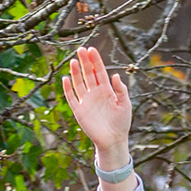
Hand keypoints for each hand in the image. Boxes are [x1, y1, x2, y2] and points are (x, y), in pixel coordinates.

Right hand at [61, 46, 132, 169]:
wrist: (114, 141)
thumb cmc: (122, 123)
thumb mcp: (125, 105)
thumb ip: (121, 90)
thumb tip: (115, 75)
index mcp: (106, 90)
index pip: (99, 71)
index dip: (95, 61)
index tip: (91, 49)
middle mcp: (95, 93)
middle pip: (88, 74)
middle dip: (84, 62)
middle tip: (81, 50)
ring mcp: (86, 101)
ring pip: (79, 83)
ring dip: (76, 72)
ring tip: (74, 61)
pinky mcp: (79, 111)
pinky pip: (72, 98)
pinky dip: (68, 89)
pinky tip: (66, 79)